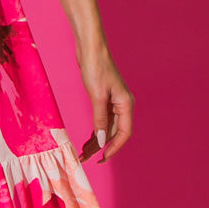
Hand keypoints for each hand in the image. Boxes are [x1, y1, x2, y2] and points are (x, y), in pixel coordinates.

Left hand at [76, 43, 133, 163]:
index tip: (102, 158)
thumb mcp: (97, 96)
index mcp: (126, 104)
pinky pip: (101, 120)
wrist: (90, 48)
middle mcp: (122, 105)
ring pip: (106, 128)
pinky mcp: (103, 99)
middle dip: (100, 147)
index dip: (114, 148)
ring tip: (83, 153)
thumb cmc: (96, 68)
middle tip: (84, 158)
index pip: (124, 133)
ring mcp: (113, 102)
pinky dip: (94, 130)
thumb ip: (100, 120)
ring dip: (96, 141)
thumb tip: (101, 141)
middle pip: (113, 133)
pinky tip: (86, 140)